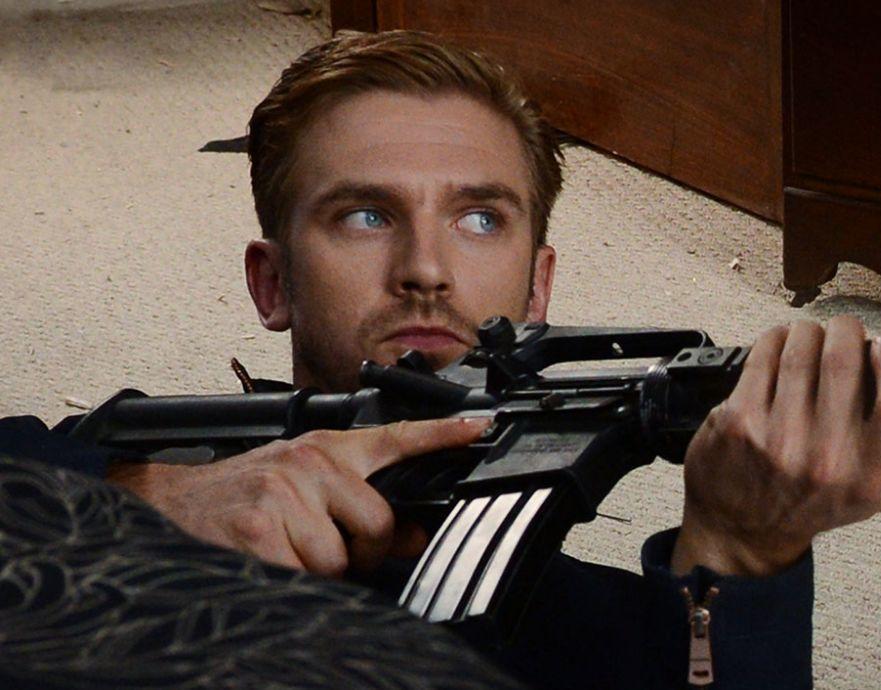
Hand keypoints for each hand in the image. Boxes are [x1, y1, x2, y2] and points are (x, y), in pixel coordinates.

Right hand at [108, 417, 490, 575]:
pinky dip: (292, 581)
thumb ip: (356, 500)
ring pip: (342, 559)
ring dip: (322, 570)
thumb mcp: (302, 483)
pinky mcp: (259, 530)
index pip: (395, 439)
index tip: (480, 427)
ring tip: (289, 550)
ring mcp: (284, 495)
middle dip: (362, 550)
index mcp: (325, 448)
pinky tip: (269, 560)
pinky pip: (304, 576)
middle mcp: (309, 463)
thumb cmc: (242, 492)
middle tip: (329, 546)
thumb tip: (411, 534)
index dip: (441, 435)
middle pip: (379, 524)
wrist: (171, 500)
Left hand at [672, 316, 880, 577]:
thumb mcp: (878, 500)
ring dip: (810, 331)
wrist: (742, 531)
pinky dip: (775, 339)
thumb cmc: (813, 507)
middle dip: (847, 331)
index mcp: (868, 478)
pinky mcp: (739, 421)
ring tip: (812, 335)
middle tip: (846, 330)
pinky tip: (781, 342)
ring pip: (802, 351)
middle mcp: (825, 459)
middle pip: (845, 362)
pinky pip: (763, 358)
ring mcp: (777, 438)